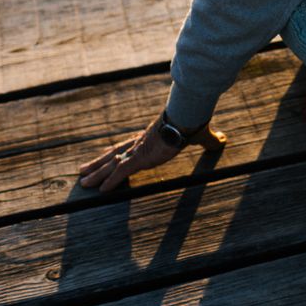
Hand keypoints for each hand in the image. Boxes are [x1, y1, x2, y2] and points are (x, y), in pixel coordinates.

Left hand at [76, 118, 224, 192]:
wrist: (189, 114)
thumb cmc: (194, 121)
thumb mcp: (203, 135)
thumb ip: (210, 140)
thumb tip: (223, 139)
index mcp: (149, 138)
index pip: (128, 147)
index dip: (115, 155)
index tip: (106, 160)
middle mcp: (139, 143)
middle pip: (113, 155)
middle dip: (98, 164)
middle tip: (83, 173)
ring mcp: (139, 150)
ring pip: (112, 164)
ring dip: (96, 174)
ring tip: (82, 183)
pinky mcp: (141, 157)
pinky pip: (122, 171)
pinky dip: (111, 181)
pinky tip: (100, 190)